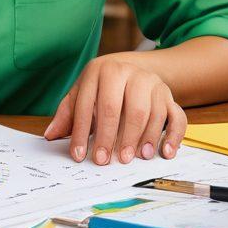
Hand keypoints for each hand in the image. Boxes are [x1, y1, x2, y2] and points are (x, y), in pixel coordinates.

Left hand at [43, 55, 186, 164]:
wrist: (133, 66)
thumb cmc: (103, 86)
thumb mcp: (83, 92)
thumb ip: (68, 113)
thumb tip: (51, 135)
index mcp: (101, 71)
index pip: (88, 104)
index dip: (82, 132)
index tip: (80, 156)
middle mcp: (127, 73)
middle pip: (118, 107)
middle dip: (110, 136)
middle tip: (106, 160)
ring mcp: (150, 83)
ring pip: (148, 111)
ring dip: (141, 137)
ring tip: (133, 158)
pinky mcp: (169, 95)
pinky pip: (176, 116)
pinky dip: (172, 135)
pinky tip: (165, 152)